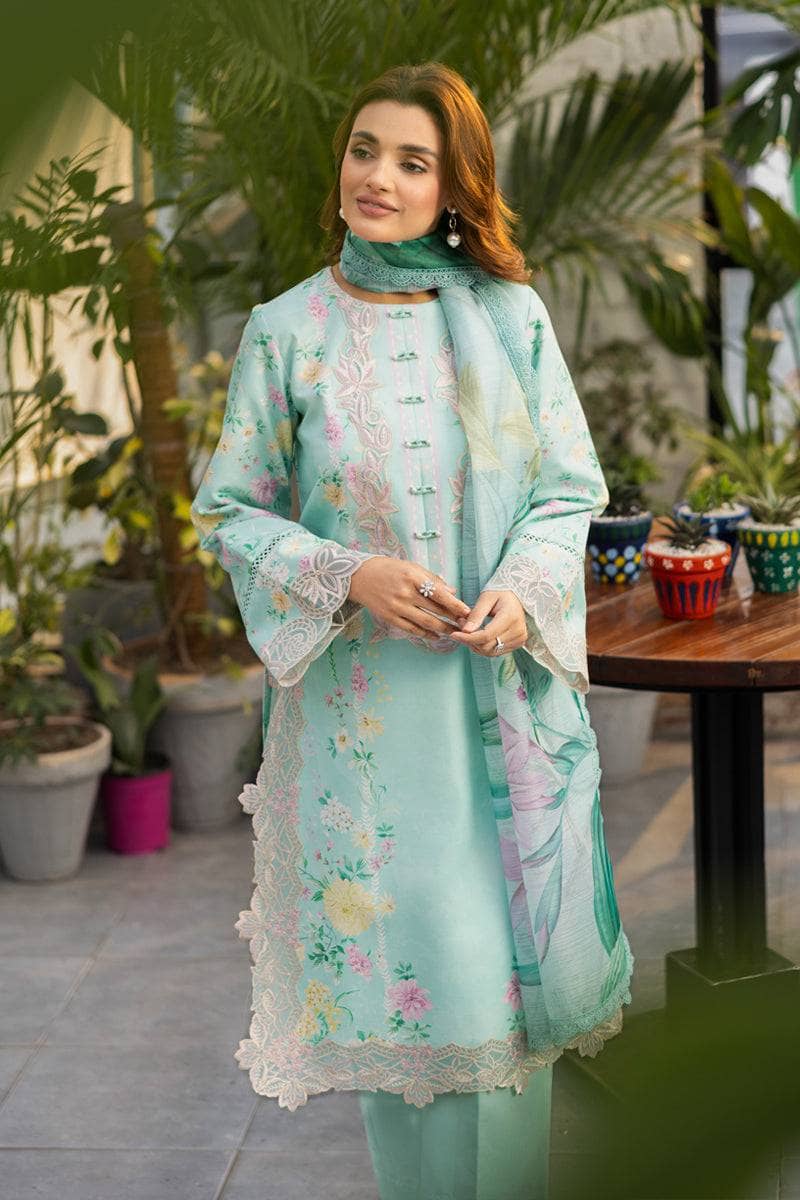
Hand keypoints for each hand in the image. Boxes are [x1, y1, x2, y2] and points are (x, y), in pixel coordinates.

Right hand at [348, 556, 471, 637]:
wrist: (359, 576)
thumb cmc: (388, 568)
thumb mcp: (410, 567)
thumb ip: (431, 579)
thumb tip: (452, 591)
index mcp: (412, 577)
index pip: (438, 593)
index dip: (454, 604)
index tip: (467, 611)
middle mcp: (405, 593)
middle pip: (434, 610)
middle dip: (452, 618)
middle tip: (465, 624)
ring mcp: (396, 607)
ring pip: (425, 622)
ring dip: (442, 629)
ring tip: (453, 632)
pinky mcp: (389, 617)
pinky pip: (411, 628)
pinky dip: (424, 633)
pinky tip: (434, 636)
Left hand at [447, 590, 526, 656]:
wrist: (516, 597)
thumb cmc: (500, 593)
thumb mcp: (486, 598)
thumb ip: (476, 615)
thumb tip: (465, 631)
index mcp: (511, 617)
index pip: (486, 636)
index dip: (468, 638)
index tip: (454, 634)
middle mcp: (518, 631)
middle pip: (487, 646)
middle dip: (469, 640)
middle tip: (460, 627)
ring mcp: (519, 639)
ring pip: (490, 652)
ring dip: (475, 645)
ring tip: (468, 631)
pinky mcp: (518, 644)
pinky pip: (495, 652)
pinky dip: (483, 647)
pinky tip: (477, 636)